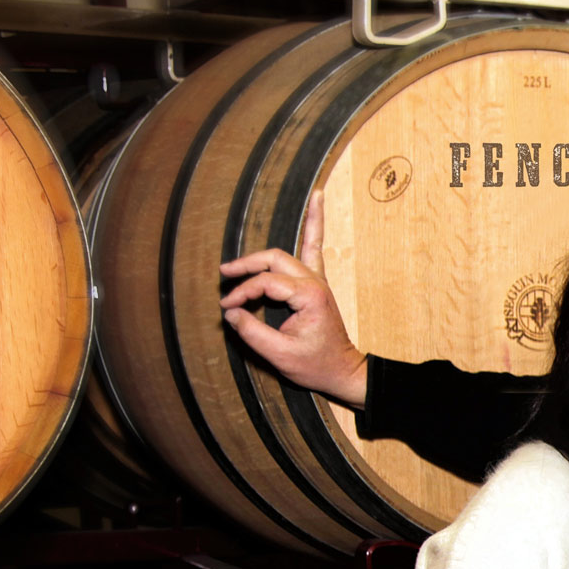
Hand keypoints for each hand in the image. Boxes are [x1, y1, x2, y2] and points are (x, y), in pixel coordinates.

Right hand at [217, 190, 369, 407]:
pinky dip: (314, 224)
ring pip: (293, 248)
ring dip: (295, 226)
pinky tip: (318, 199)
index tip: (227, 309)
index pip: (265, 283)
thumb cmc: (315, 365)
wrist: (343, 372)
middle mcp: (316, 283)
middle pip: (274, 259)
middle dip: (248, 264)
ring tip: (311, 197)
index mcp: (309, 296)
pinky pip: (314, 247)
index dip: (242, 293)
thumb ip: (252, 332)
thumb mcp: (280, 354)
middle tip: (225, 273)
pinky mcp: (317, 284)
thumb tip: (230, 312)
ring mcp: (318, 281)